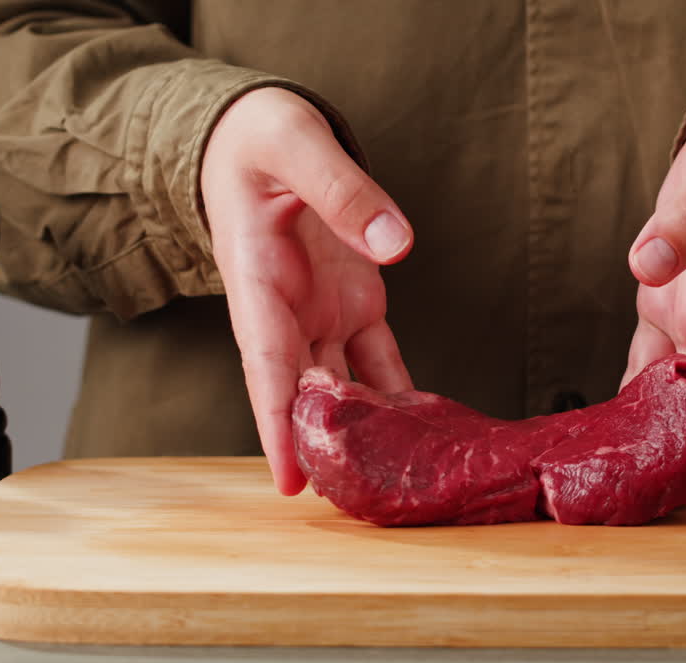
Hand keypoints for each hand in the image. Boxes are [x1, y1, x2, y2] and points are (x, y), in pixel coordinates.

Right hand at [201, 87, 413, 494]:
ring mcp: (321, 314)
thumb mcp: (294, 143)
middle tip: (358, 502)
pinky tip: (426, 428)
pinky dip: (401, 397)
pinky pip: (380, 360)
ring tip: (398, 482)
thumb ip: (342, 189)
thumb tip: (397, 245)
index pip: (266, 364)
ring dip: (367, 433)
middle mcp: (287, 312)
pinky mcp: (355, 304)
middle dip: (326, 448)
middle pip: (305, 394)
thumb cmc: (259, 137)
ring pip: (345, 388)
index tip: (289, 479)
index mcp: (259, 280)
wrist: (259, 136)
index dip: (277, 424)